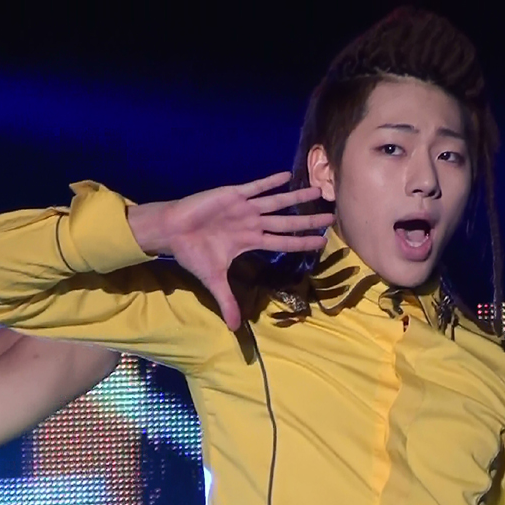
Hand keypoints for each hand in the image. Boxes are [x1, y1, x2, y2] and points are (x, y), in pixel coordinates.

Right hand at [128, 172, 333, 328]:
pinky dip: (270, 182)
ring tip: (317, 191)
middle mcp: (252, 223)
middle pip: (287, 222)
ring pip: (276, 202)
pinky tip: (287, 176)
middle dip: (308, 220)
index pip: (284, 242)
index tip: (322, 242)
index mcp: (251, 241)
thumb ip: (227, 301)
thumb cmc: (192, 252)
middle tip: (332, 217)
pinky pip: (255, 187)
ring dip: (296, 198)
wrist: (171, 231)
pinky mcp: (232, 194)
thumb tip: (234, 328)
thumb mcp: (213, 280)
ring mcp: (244, 208)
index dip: (303, 242)